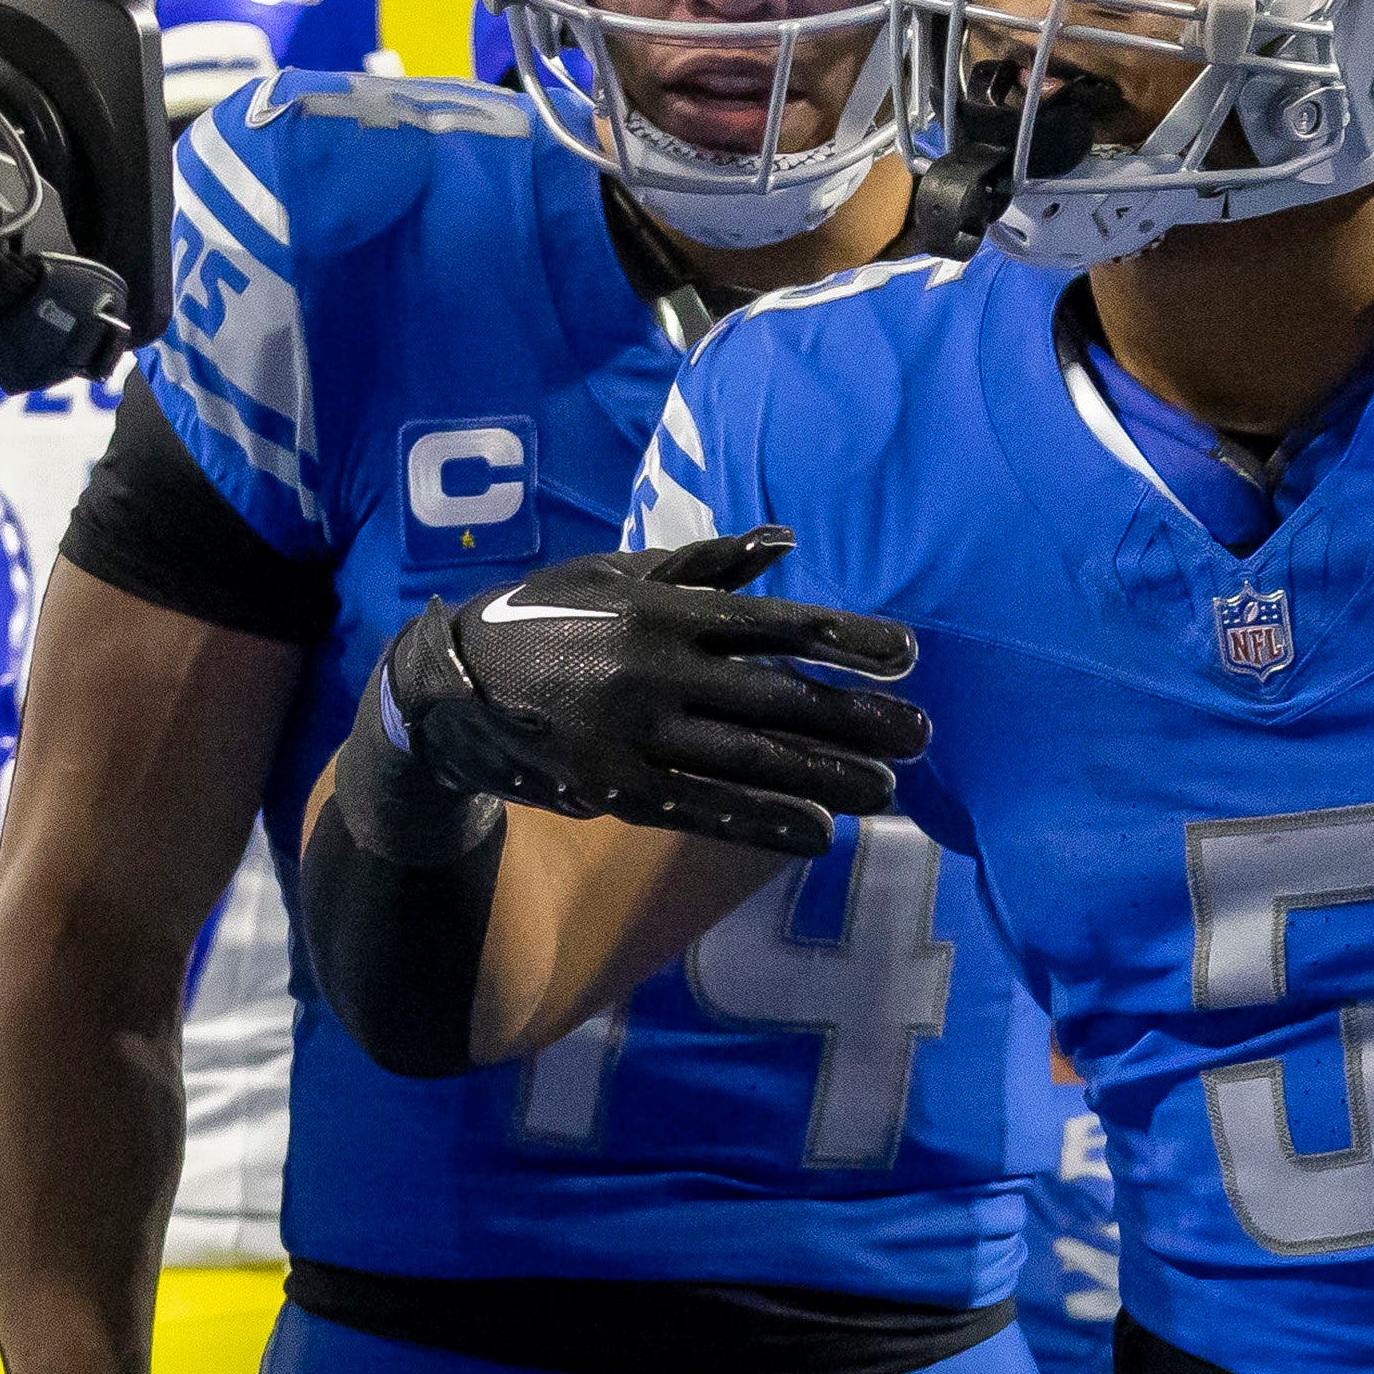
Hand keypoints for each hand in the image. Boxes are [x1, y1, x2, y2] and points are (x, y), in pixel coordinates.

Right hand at [375, 527, 928, 858]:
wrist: (451, 687)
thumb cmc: (548, 619)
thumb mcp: (619, 575)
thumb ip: (706, 563)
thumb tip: (785, 540)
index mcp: (667, 610)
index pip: (776, 624)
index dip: (847, 640)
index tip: (910, 657)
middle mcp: (658, 667)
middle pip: (778, 698)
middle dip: (856, 721)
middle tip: (922, 739)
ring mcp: (636, 731)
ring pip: (750, 759)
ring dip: (826, 778)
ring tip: (888, 794)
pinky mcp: (614, 786)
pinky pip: (703, 808)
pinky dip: (763, 822)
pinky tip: (817, 833)